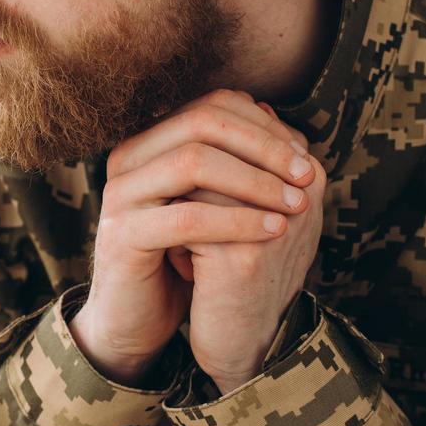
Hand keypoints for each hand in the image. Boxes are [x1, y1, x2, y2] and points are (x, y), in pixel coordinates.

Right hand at [71, 88, 317, 385]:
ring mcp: (120, 194)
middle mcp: (128, 158)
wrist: (138, 318)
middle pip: (201, 124)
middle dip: (263, 146)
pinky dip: (236, 221)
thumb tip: (282, 121)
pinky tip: (274, 230)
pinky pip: (186, 218)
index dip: (262, 125)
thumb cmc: (183, 258)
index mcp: (149, 142)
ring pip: (192, 163)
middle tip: (306, 174)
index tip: (304, 154)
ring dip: (254, 180)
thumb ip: (238, 163)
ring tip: (296, 203)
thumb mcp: (215, 204)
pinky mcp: (121, 235)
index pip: (210, 106)